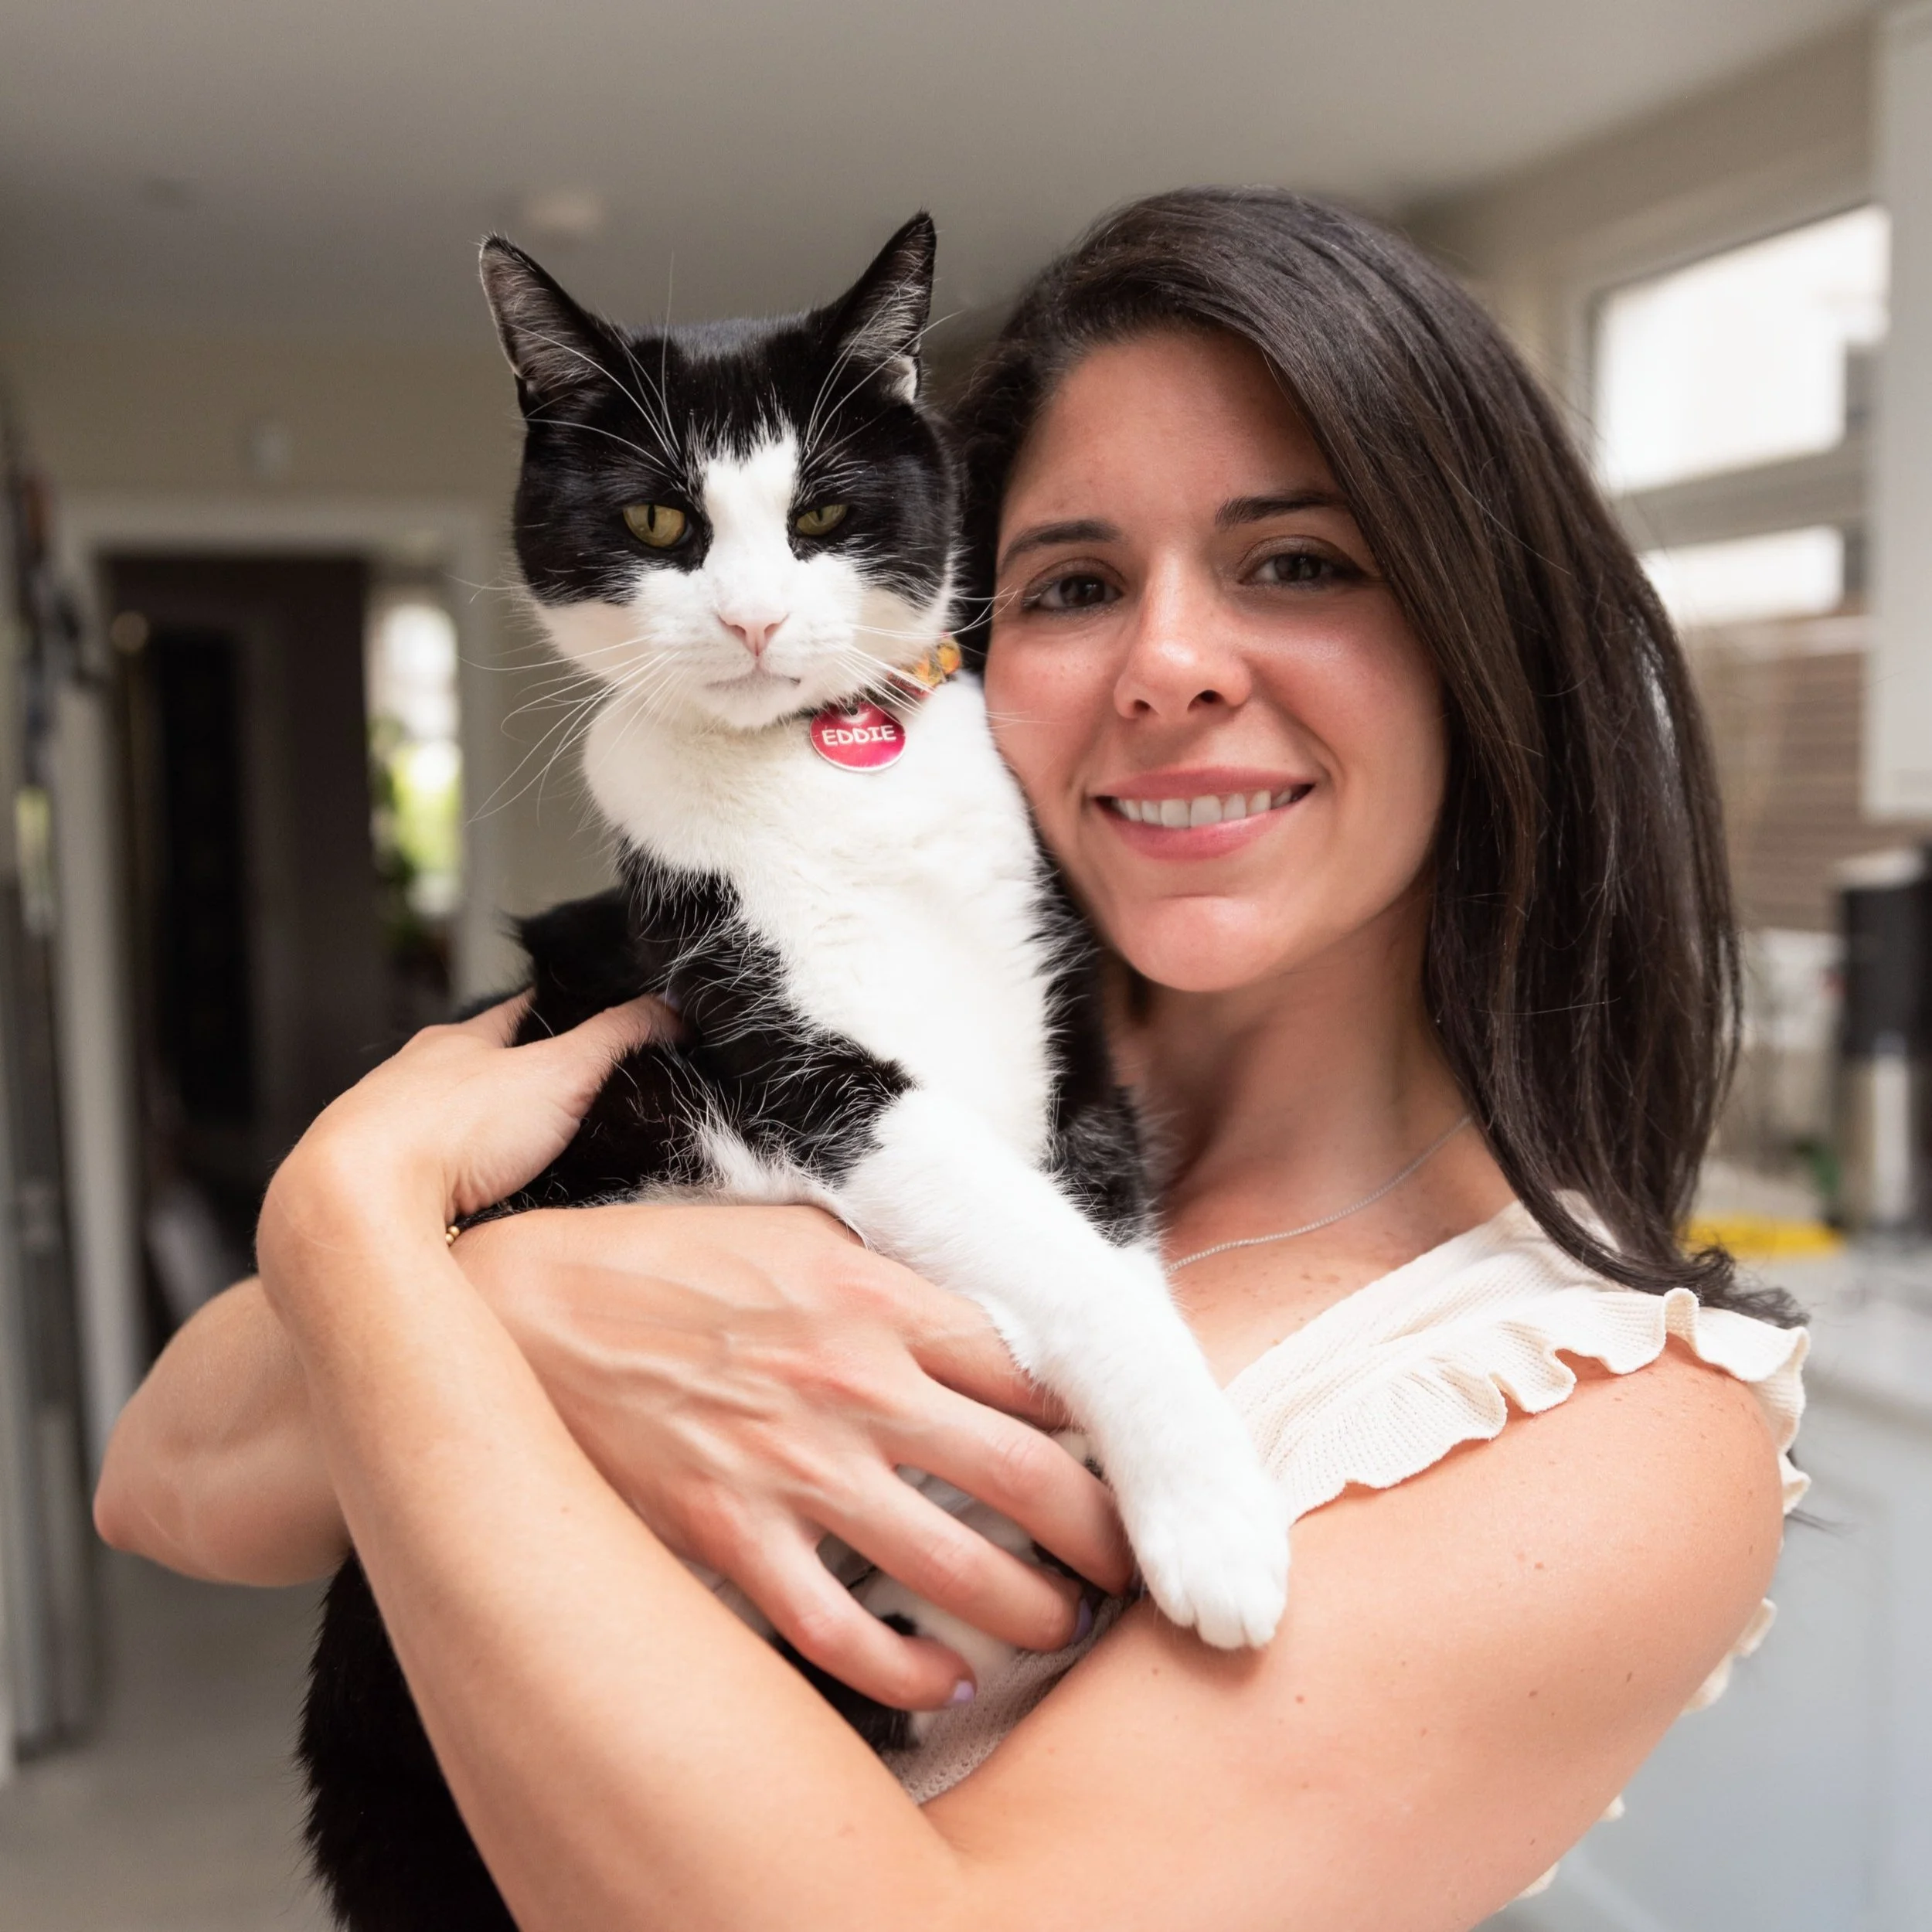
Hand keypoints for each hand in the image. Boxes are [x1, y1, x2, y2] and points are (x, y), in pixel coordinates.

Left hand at [262, 992, 667, 1244]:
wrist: (356, 1203)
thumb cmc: (450, 1130)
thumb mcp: (560, 1073)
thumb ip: (618, 1039)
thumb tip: (670, 1007)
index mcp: (456, 1042)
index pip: (516, 1014)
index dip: (558, 1014)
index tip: (590, 1018)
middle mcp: (412, 1081)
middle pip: (475, 1073)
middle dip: (515, 1085)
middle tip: (566, 1106)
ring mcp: (387, 1135)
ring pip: (444, 1127)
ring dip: (480, 1142)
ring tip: (527, 1164)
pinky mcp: (375, 1192)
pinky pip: (425, 1181)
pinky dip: (453, 1188)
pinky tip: (476, 1209)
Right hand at [456, 1201, 1132, 1709]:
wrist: (519, 1306)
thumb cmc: (661, 1259)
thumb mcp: (794, 1229)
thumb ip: (892, 1274)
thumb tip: (978, 1319)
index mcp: (876, 1295)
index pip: (1034, 1369)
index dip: (1098, 1423)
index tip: (1123, 1455)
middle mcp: (854, 1382)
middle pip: (1029, 1476)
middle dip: (1102, 1533)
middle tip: (1129, 1562)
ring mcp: (792, 1466)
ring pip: (957, 1568)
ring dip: (1033, 1611)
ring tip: (1063, 1624)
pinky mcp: (727, 1536)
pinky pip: (842, 1632)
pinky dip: (907, 1672)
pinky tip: (947, 1680)